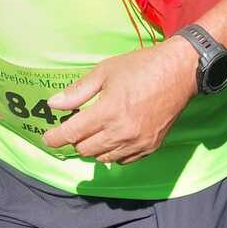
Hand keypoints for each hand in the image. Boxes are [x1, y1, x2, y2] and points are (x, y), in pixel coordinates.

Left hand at [43, 39, 197, 163]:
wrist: (179, 72)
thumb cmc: (141, 67)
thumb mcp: (105, 71)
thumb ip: (78, 91)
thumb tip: (53, 104)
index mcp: (108, 111)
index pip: (72, 134)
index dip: (55, 138)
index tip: (47, 138)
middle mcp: (121, 132)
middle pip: (84, 149)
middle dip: (75, 139)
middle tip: (77, 125)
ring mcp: (137, 142)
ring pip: (102, 158)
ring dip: (93, 147)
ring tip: (96, 130)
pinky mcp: (150, 147)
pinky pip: (122, 160)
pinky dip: (113, 153)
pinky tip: (114, 137)